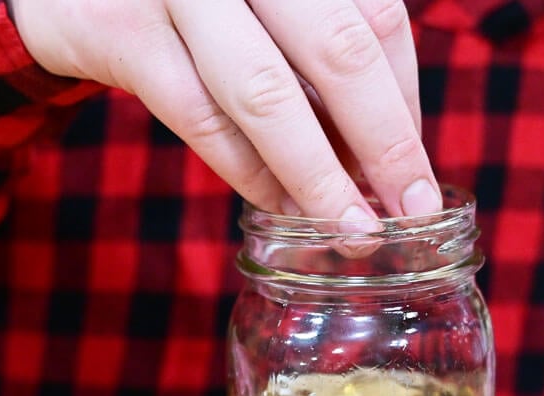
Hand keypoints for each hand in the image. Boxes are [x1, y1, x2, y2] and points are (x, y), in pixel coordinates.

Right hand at [9, 0, 440, 219]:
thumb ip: (316, 38)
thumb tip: (384, 144)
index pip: (376, 19)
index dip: (404, 99)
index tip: (416, 167)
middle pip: (338, 52)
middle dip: (383, 143)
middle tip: (409, 209)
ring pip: (267, 95)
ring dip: (316, 174)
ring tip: (348, 226)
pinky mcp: (127, 34)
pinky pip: (202, 119)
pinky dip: (247, 170)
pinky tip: (278, 205)